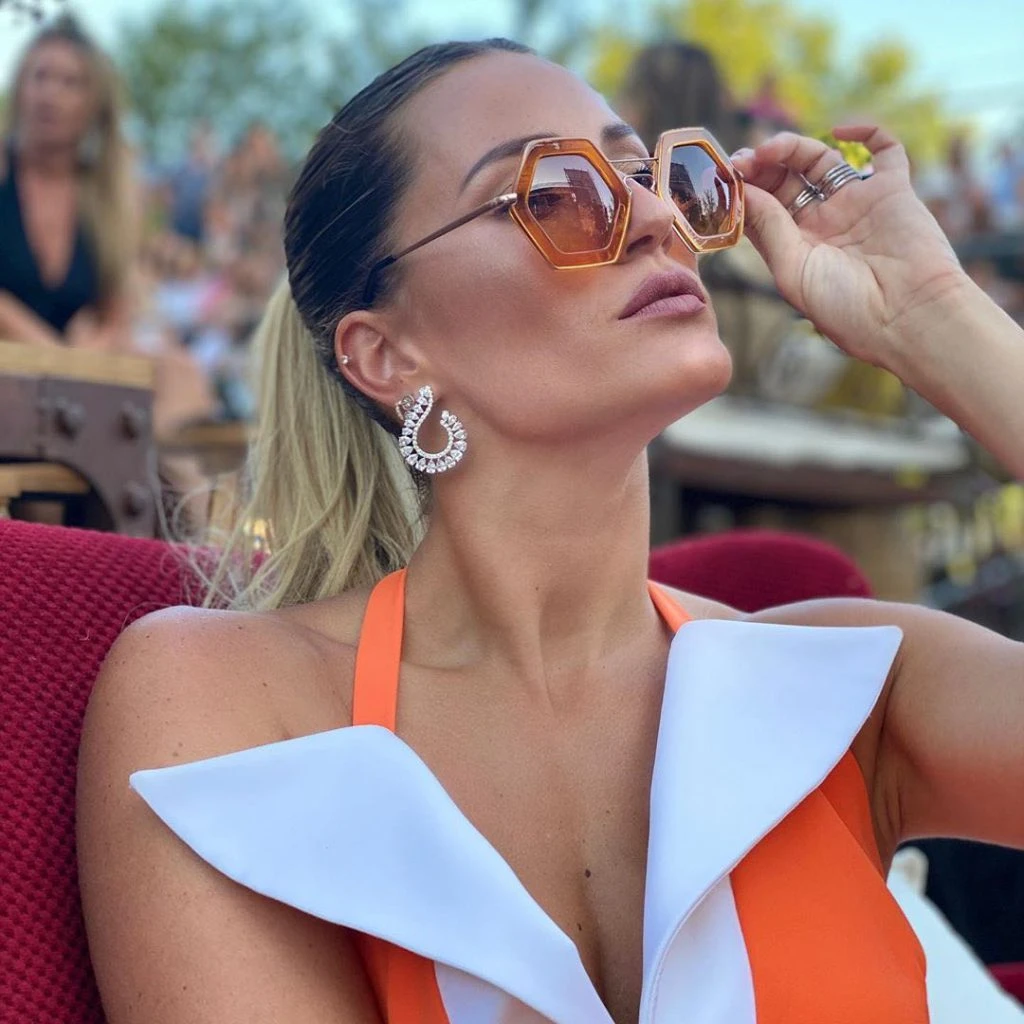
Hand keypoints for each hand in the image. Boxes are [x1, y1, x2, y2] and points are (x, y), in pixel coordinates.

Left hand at [729, 127, 967, 369]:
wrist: (907, 315)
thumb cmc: (846, 308)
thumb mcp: (792, 270)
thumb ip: (769, 228)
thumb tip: (744, 190)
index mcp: (796, 247)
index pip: (763, 208)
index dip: (745, 189)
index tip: (729, 177)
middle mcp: (824, 223)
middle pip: (787, 181)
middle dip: (763, 166)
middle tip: (744, 160)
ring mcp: (857, 204)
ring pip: (821, 161)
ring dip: (793, 147)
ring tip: (771, 148)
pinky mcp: (893, 190)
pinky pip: (884, 150)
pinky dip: (867, 131)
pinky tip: (840, 129)